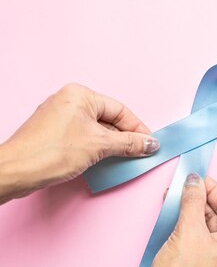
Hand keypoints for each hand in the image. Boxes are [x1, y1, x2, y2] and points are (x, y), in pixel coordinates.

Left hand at [0, 83, 158, 203]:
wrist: (15, 172)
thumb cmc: (50, 152)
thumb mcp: (100, 145)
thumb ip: (129, 143)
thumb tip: (149, 143)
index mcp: (80, 94)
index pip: (120, 110)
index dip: (137, 128)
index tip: (149, 143)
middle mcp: (68, 100)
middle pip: (108, 119)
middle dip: (124, 138)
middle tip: (139, 153)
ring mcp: (59, 117)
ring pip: (96, 130)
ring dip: (110, 145)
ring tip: (122, 159)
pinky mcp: (53, 133)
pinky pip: (83, 137)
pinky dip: (95, 148)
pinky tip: (102, 161)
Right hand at [140, 174, 216, 266]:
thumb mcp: (187, 231)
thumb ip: (193, 201)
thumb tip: (194, 181)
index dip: (212, 188)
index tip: (196, 178)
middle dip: (201, 201)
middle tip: (183, 188)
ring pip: (211, 229)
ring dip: (194, 214)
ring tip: (177, 201)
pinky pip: (204, 242)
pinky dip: (192, 229)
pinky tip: (178, 220)